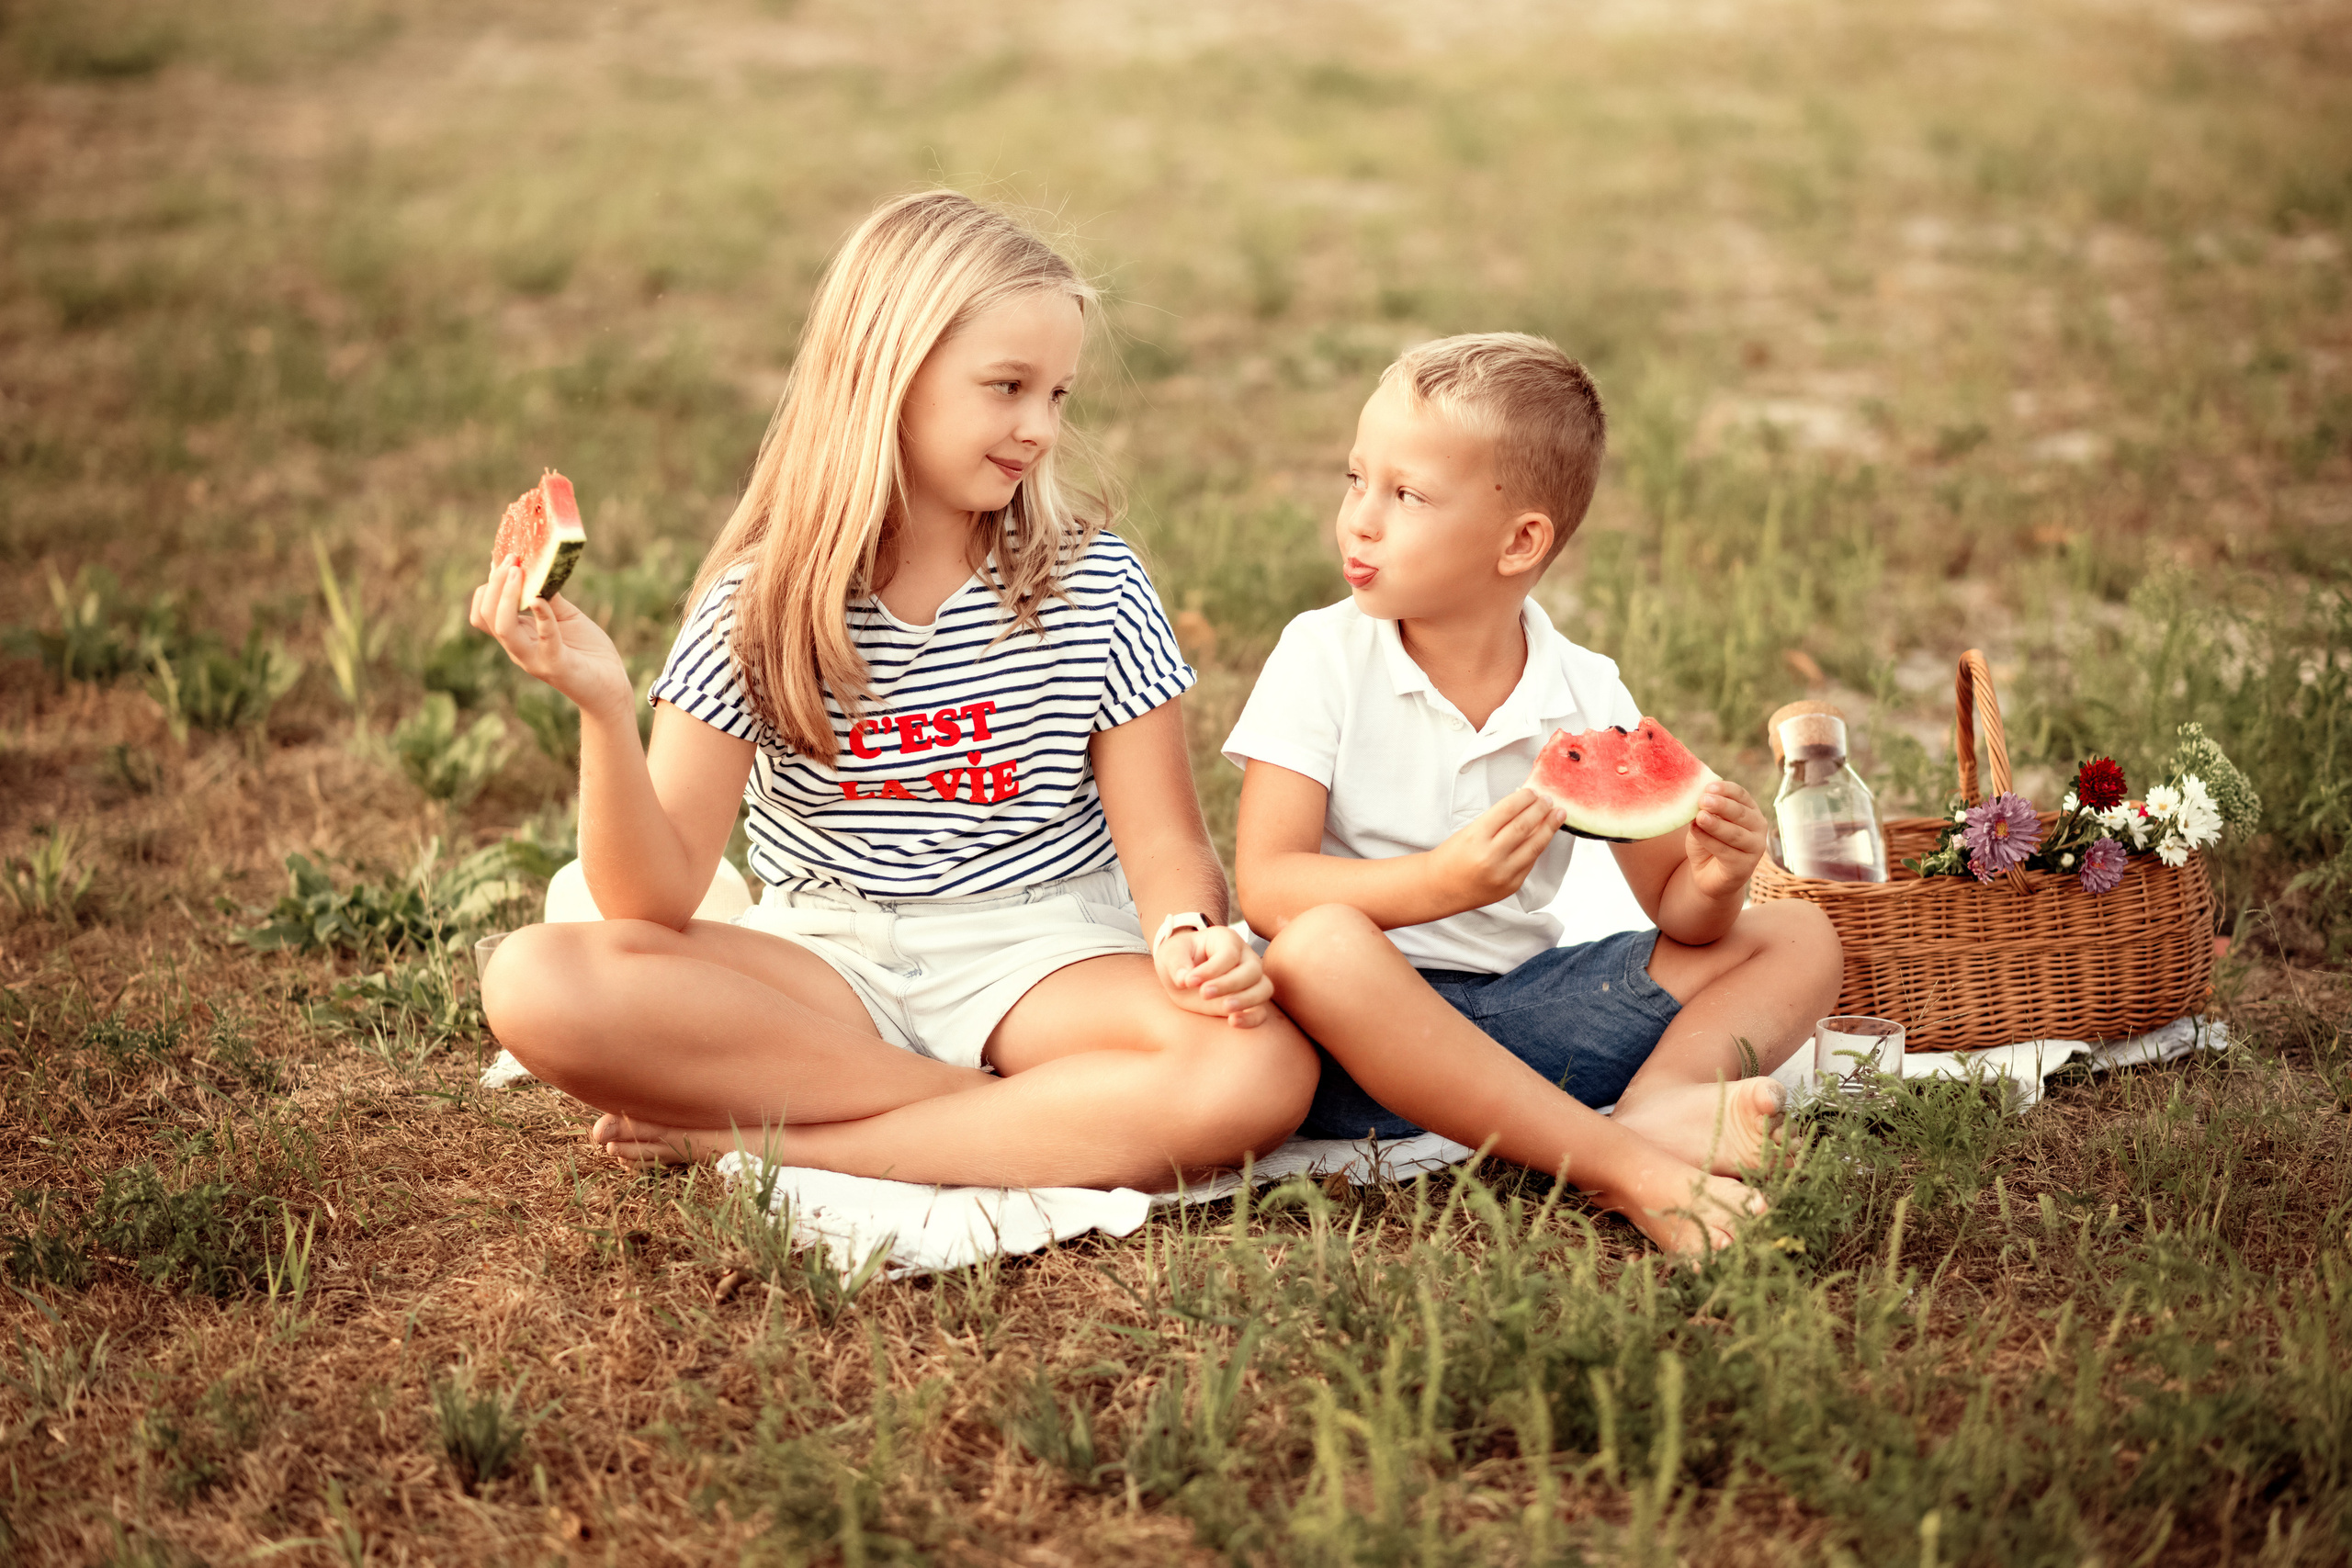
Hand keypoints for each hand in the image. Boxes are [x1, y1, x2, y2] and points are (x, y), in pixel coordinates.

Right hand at [468, 555, 632, 717]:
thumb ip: (550, 597)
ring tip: (517, 572)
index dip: (488, 586)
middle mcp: (518, 648)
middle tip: (511, 560)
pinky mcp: (557, 666)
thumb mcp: (566, 617)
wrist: (611, 686)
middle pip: (486, 616)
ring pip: (503, 628)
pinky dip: (542, 617)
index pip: (484, 612)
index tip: (506, 560)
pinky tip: (540, 599)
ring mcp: (534, 659)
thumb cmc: (587, 651)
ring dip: (506, 597)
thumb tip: (539, 568)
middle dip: (494, 585)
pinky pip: (544, 639)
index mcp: (518, 635)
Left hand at [1154, 924, 1273, 1028]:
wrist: (1184, 971)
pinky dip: (1252, 1018)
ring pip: (1264, 989)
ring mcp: (1251, 980)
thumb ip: (1177, 963)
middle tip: (1204, 993)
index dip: (1211, 969)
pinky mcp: (1249, 1001)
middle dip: (1229, 984)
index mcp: (1227, 940)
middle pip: (1252, 970)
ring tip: (1225, 1008)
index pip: (1229, 954)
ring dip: (1246, 1000)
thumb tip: (1184, 979)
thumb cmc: (1179, 957)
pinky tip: (1233, 1022)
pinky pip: (1261, 1011)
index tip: (1189, 981)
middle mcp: (1245, 957)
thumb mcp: (1171, 954)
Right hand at [1426, 788, 1565, 913]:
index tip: (1533, 792)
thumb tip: (1525, 807)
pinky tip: (1543, 836)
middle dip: (1540, 810)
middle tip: (1549, 800)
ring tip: (1558, 815)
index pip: (1507, 810)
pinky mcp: (1511, 886)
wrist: (1439, 888)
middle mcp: (1490, 856)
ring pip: (1534, 845)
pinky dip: (1538, 847)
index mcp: (1476, 837)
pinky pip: (1530, 862)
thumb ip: (1496, 822)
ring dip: (1549, 827)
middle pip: (1523, 826)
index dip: (1524, 798)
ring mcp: (1503, 873)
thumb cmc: (1451, 857)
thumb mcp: (1468, 832)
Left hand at [1682, 780, 1766, 900]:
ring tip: (1700, 817)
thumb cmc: (1707, 841)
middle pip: (1740, 813)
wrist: (1707, 874)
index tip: (1708, 787)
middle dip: (1721, 805)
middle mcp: (1757, 827)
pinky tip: (1695, 831)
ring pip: (1735, 834)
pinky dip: (1709, 840)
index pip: (1741, 795)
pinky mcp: (1745, 866)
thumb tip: (1698, 796)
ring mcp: (1755, 848)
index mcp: (1749, 810)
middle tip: (1703, 800)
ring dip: (1716, 824)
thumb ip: (1703, 810)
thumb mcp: (1703, 821)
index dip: (1726, 790)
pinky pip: (1725, 851)